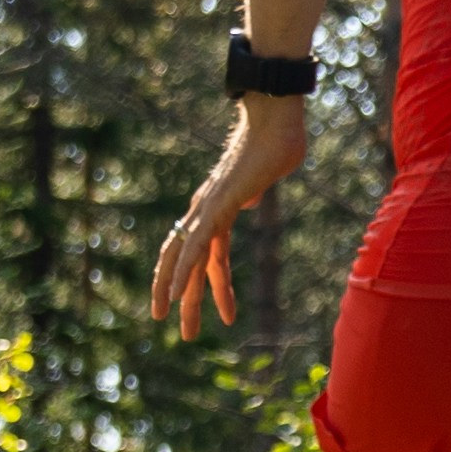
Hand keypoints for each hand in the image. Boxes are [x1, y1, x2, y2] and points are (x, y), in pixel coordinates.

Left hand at [149, 98, 307, 340]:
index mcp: (214, 207)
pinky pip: (195, 248)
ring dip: (183, 297)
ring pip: (187, 262)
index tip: (199, 304)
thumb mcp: (262, 178)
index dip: (195, 277)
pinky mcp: (215, 207)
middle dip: (184, 298)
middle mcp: (203, 210)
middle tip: (183, 332)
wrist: (276, 118)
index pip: (199, 251)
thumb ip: (252, 192)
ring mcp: (206, 208)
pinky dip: (182, 274)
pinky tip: (174, 297)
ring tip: (185, 331)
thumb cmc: (275, 143)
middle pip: (186, 262)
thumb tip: (250, 199)